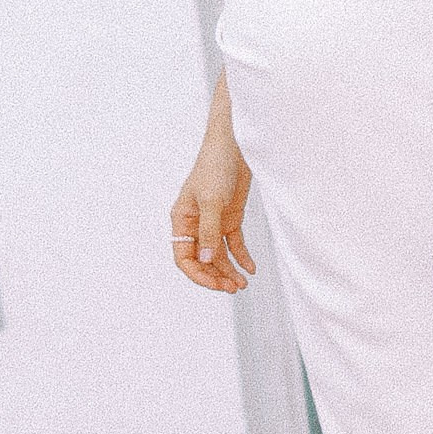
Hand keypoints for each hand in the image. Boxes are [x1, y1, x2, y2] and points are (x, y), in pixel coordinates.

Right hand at [172, 129, 256, 294]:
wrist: (235, 145)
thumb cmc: (215, 167)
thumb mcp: (212, 201)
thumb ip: (209, 232)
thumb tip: (207, 261)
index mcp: (182, 220)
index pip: (184, 257)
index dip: (198, 274)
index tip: (216, 284)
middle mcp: (195, 224)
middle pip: (202, 260)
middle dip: (216, 276)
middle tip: (233, 288)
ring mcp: (213, 222)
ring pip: (219, 256)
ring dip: (229, 270)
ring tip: (243, 283)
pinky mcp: (230, 218)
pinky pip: (234, 244)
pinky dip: (242, 257)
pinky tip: (251, 268)